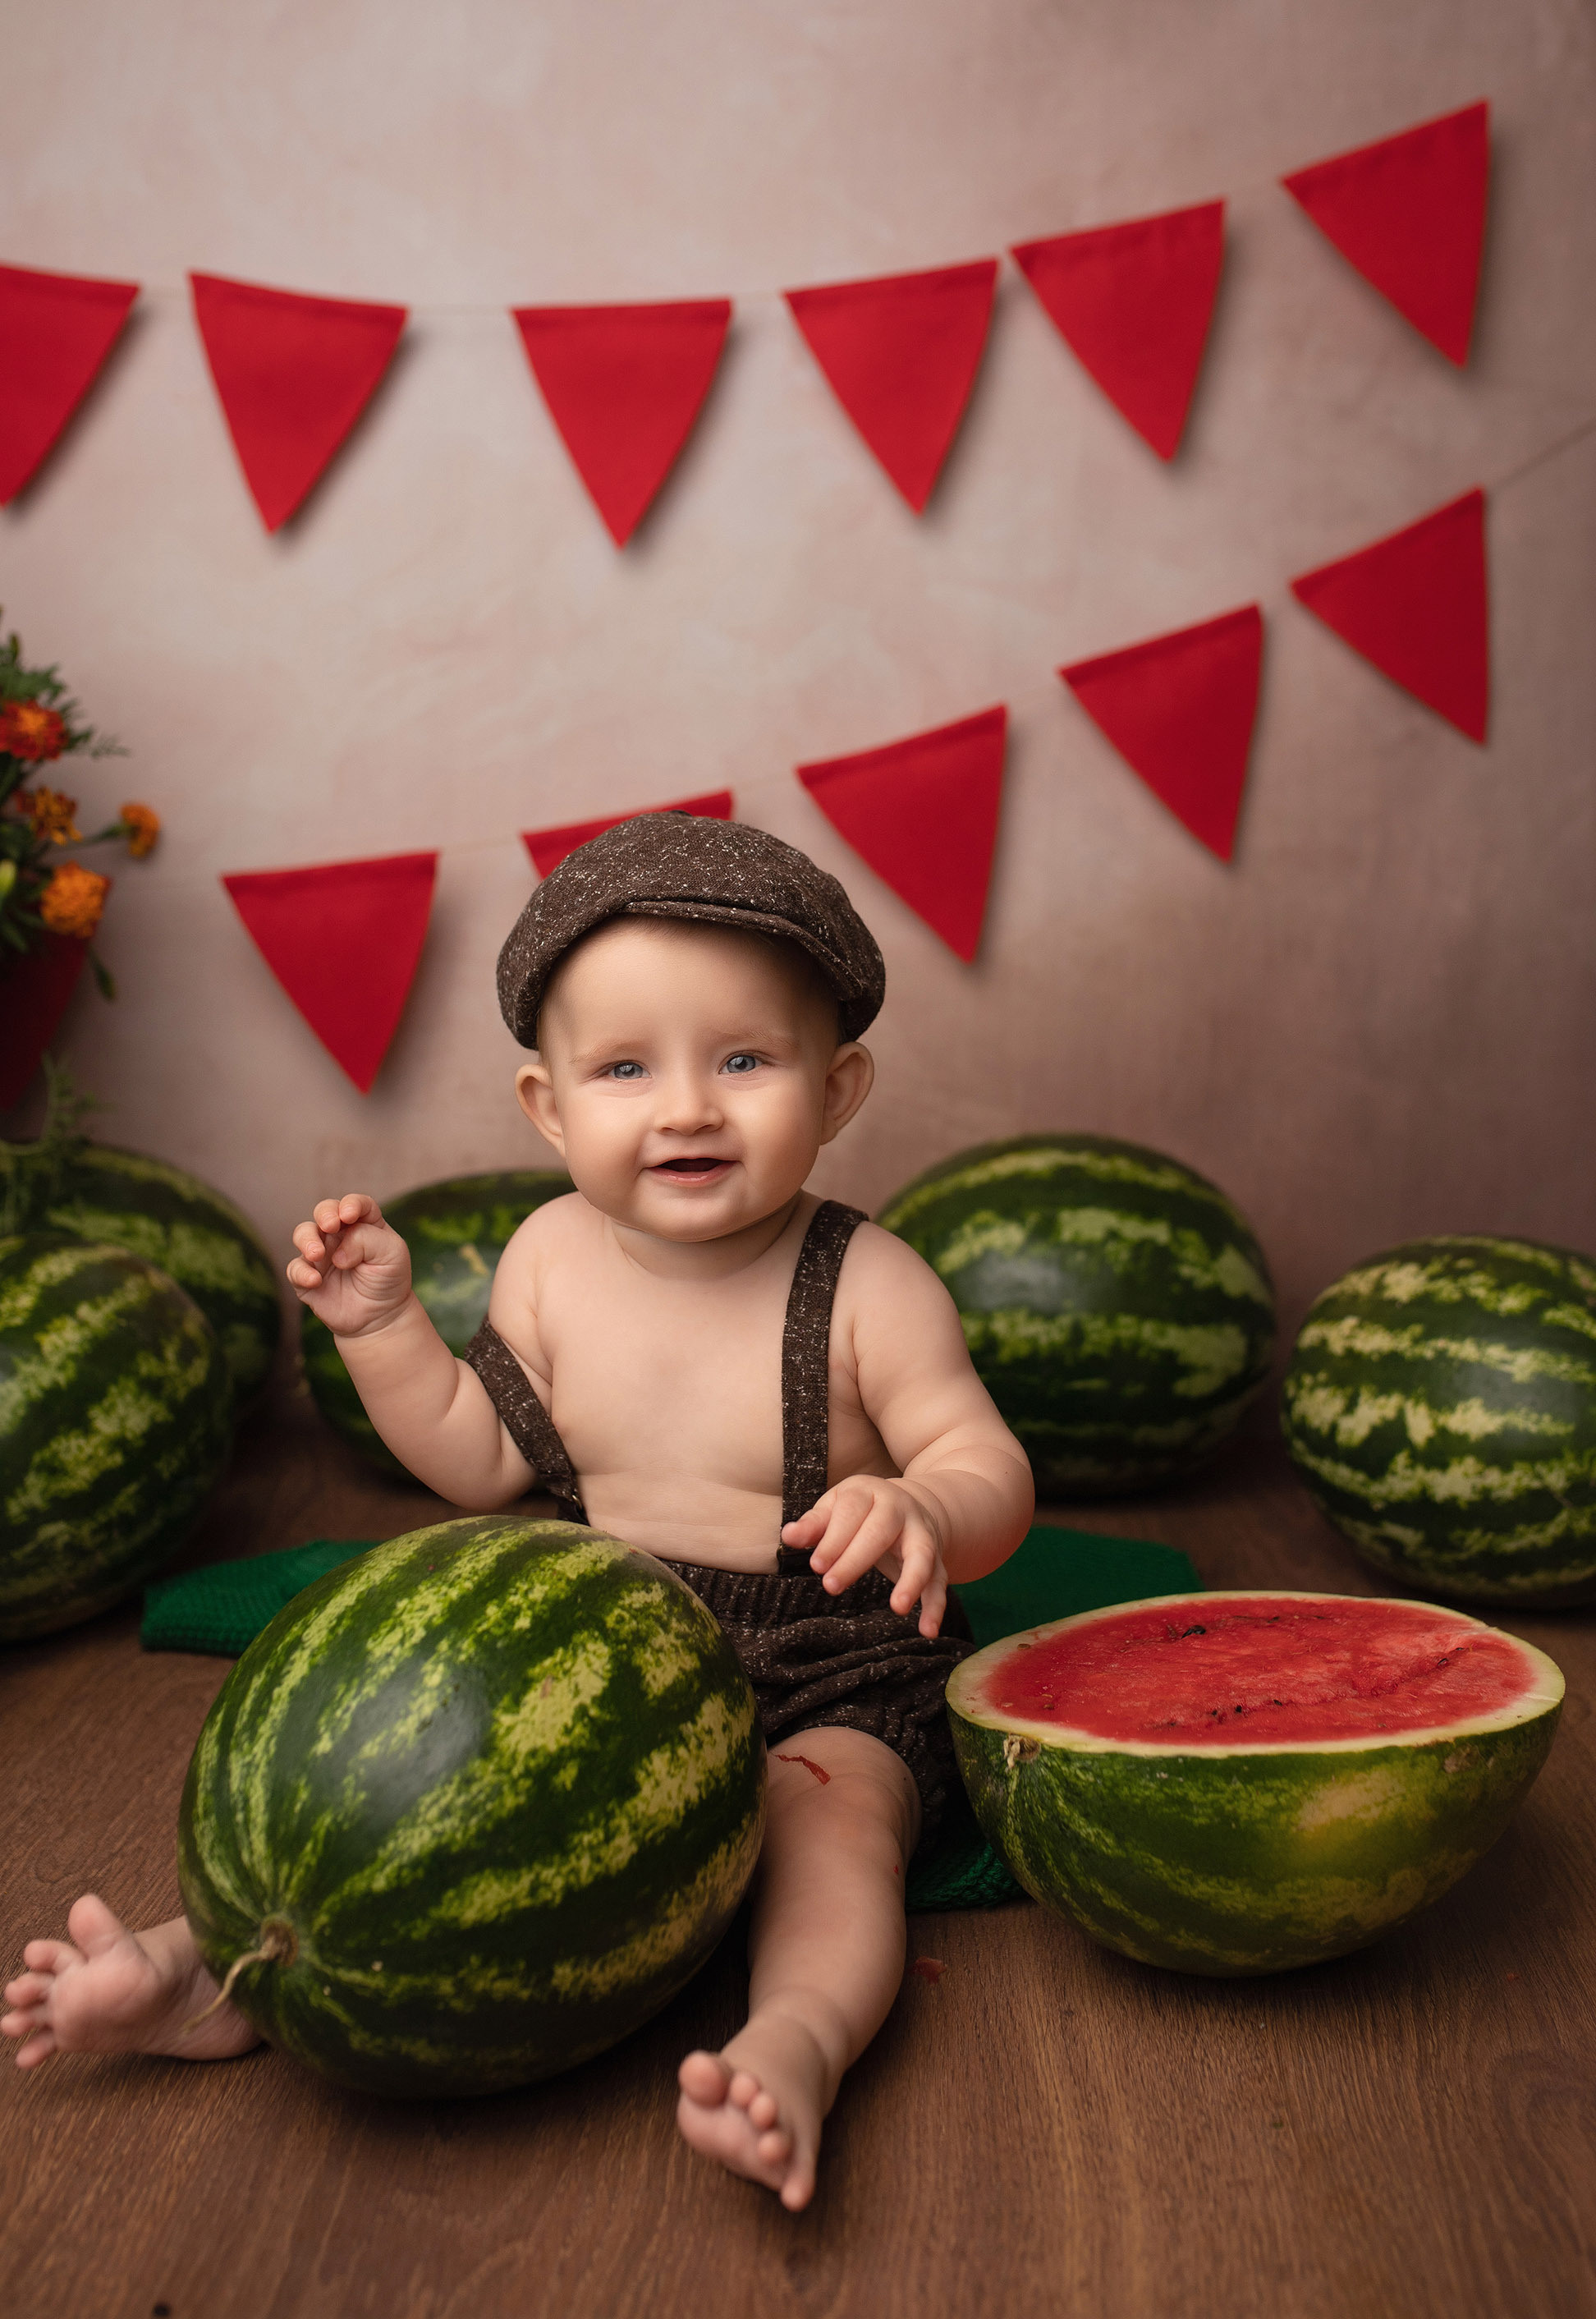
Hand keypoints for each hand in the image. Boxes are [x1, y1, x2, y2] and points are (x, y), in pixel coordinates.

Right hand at [286, 1193, 412, 1338]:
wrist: (380, 1318)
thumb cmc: (388, 1280)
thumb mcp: (392, 1254)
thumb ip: (367, 1240)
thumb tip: (337, 1252)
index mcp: (364, 1224)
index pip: (355, 1204)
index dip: (351, 1204)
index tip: (350, 1215)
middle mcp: (339, 1235)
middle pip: (324, 1211)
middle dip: (324, 1213)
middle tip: (330, 1225)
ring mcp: (321, 1255)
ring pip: (303, 1234)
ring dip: (307, 1240)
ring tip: (317, 1254)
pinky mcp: (308, 1278)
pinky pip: (295, 1269)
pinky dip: (301, 1272)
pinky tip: (315, 1280)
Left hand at [781, 1478, 948, 1638]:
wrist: (909, 1504)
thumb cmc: (859, 1512)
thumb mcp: (835, 1509)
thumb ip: (814, 1524)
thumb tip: (789, 1536)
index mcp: (868, 1492)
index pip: (851, 1511)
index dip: (834, 1538)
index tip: (817, 1565)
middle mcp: (899, 1509)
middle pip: (881, 1531)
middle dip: (856, 1560)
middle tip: (831, 1586)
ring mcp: (921, 1533)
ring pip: (921, 1554)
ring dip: (912, 1581)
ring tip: (898, 1608)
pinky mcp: (936, 1558)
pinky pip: (939, 1582)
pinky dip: (936, 1606)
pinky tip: (928, 1631)